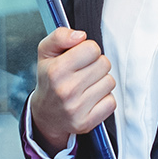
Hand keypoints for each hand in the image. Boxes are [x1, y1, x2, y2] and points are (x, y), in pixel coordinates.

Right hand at [27, 26, 114, 153]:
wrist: (45, 114)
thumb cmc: (49, 79)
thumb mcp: (46, 52)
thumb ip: (60, 36)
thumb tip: (80, 35)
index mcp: (56, 71)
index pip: (92, 48)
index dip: (88, 50)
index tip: (80, 57)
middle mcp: (66, 90)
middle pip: (104, 64)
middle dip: (96, 65)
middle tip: (83, 72)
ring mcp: (77, 109)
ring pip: (110, 82)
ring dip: (101, 81)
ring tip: (86, 85)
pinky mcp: (87, 123)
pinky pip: (111, 102)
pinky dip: (104, 99)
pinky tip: (91, 99)